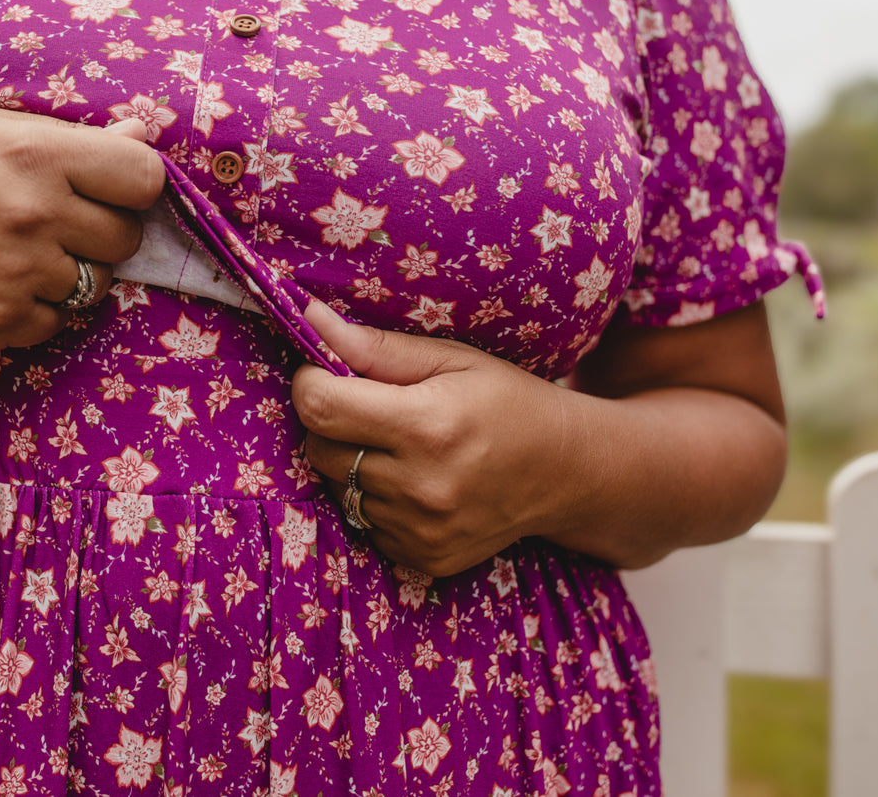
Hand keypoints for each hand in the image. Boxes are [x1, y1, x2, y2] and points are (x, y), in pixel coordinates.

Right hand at [0, 110, 163, 350]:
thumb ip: (70, 136)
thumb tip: (141, 135)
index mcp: (36, 154)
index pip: (143, 177)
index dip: (136, 185)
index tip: (115, 188)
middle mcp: (33, 214)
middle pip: (125, 237)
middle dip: (101, 232)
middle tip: (57, 222)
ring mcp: (19, 274)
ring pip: (96, 284)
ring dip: (70, 272)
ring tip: (20, 252)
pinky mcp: (4, 321)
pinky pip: (58, 320)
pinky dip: (37, 307)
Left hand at [292, 300, 576, 576]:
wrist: (568, 472)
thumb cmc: (508, 401)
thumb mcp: (452, 359)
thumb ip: (375, 346)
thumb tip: (309, 318)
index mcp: (427, 425)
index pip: (320, 406)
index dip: (310, 382)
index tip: (325, 371)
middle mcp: (420, 486)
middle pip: (319, 448)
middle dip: (331, 422)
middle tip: (370, 408)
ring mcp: (420, 529)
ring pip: (336, 487)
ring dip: (350, 462)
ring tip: (399, 446)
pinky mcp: (421, 558)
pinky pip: (362, 521)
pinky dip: (374, 498)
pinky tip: (413, 481)